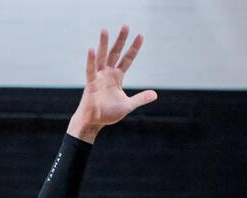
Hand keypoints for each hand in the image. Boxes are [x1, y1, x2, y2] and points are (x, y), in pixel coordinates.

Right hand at [69, 26, 158, 142]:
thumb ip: (140, 98)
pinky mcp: (91, 84)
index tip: (140, 36)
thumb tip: (155, 94)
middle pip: (115, 53)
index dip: (134, 48)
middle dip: (120, 40)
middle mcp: (107, 74)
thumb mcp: (128, 105)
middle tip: (126, 26)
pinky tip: (91, 49)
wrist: (93, 122)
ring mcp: (98, 77)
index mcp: (116, 77)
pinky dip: (91, 60)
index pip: (127, 59)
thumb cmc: (107, 113)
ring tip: (105, 30)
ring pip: (102, 57)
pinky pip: (90, 70)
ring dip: (104, 44)